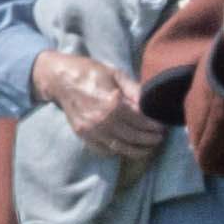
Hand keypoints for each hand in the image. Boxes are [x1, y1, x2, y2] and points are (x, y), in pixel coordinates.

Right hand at [38, 56, 164, 170]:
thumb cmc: (89, 72)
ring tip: (148, 149)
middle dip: (149, 140)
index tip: (162, 127)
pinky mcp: (83, 135)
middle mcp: (102, 121)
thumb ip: (134, 90)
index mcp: (113, 103)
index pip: (140, 121)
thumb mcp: (115, 74)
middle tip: (159, 139)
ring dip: (137, 151)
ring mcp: (91, 131)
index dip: (154, 126)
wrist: (60, 79)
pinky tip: (126, 148)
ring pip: (120, 148)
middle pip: (133, 137)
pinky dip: (117, 152)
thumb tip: (150, 104)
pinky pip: (104, 150)